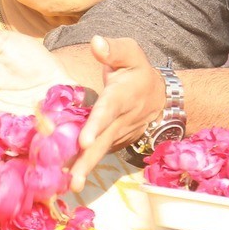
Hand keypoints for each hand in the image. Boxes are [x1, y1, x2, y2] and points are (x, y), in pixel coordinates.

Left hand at [71, 36, 164, 191]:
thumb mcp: (131, 54)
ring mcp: (118, 135)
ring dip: (86, 169)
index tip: (85, 141)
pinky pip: (98, 155)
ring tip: (72, 186)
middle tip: (74, 177)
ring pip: (101, 153)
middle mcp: (120, 119)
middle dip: (88, 159)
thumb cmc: (138, 72)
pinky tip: (67, 180)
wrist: (161, 99)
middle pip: (103, 140)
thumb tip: (96, 42)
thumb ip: (114, 49)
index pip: (108, 110)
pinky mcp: (114, 143)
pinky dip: (85, 167)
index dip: (96, 125)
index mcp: (121, 96)